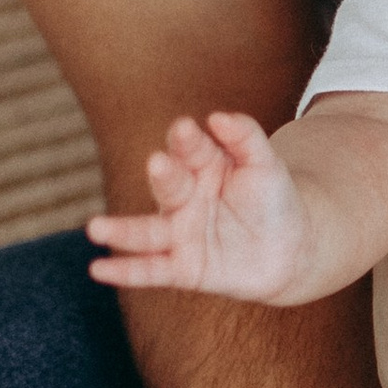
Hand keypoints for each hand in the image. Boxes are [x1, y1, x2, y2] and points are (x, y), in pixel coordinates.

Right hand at [88, 111, 307, 300]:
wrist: (292, 250)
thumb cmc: (274, 199)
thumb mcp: (266, 164)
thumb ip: (245, 136)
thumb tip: (217, 116)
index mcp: (202, 166)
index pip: (189, 150)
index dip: (186, 140)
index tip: (186, 128)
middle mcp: (184, 198)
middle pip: (169, 185)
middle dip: (163, 175)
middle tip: (158, 164)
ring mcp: (180, 234)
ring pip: (146, 232)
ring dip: (121, 231)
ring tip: (95, 228)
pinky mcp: (183, 269)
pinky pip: (151, 270)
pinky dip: (125, 271)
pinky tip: (98, 270)